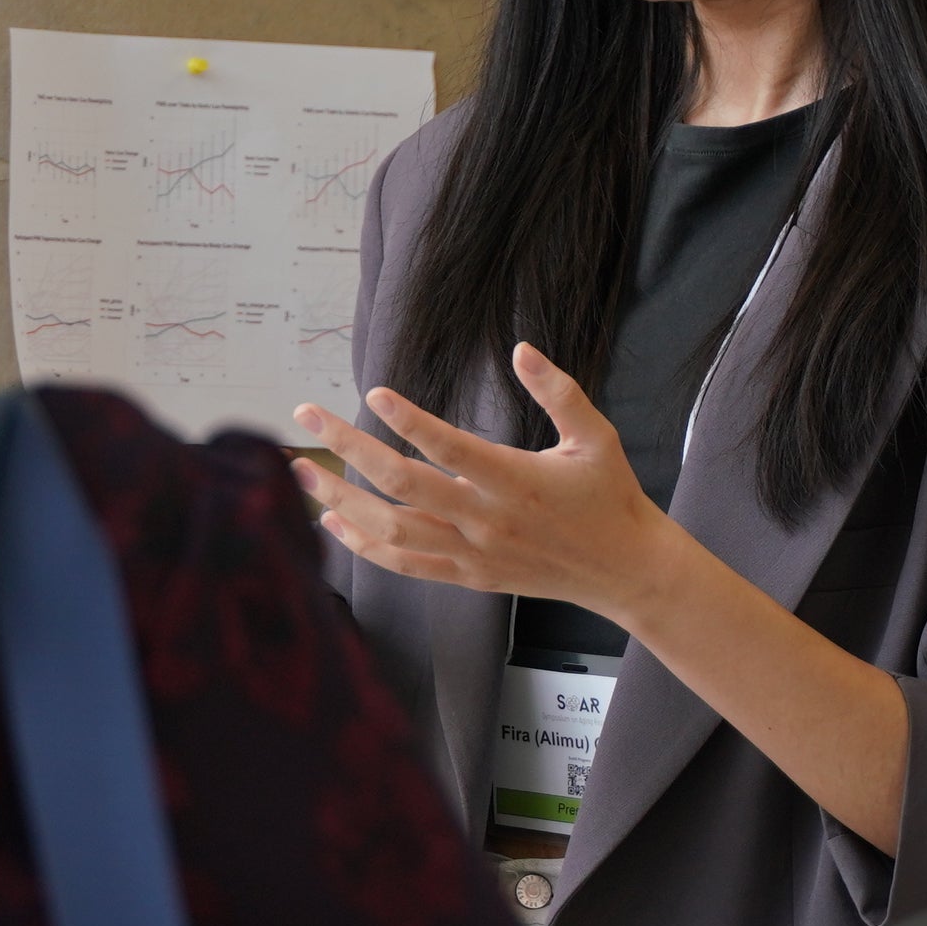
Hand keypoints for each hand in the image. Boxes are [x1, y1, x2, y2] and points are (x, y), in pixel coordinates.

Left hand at [296, 347, 699, 624]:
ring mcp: (473, 553)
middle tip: (306, 416)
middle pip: (401, 484)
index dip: (409, 421)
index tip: (373, 394)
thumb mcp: (596, 436)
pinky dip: (363, 546)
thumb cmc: (610, 496)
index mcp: (515, 481)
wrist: (625, 570)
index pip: (450, 448)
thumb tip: (521, 348)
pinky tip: (332, 523)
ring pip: (391, 529)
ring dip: (339, 500)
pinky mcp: (467, 576)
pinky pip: (404, 564)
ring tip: (301, 471)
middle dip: (347, 448)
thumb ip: (559, 390)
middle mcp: (486, 520)